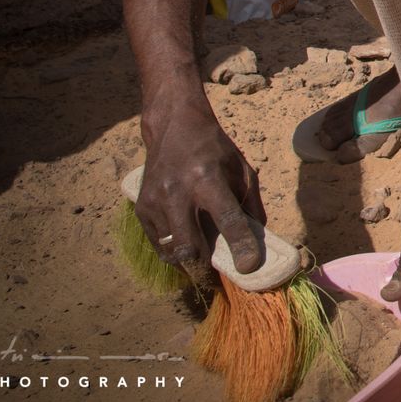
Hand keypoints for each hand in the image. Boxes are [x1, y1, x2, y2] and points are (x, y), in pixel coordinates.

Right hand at [135, 101, 264, 289]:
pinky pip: (159, 246)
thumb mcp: (242, 169)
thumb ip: (251, 205)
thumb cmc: (214, 150)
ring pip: (173, 252)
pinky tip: (186, 246)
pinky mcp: (141, 209)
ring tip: (204, 260)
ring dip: (191, 262)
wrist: (174, 127)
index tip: (249, 267)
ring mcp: (155, 201)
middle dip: (206, 266)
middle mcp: (177, 191)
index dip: (240, 245)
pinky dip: (175, 253)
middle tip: (219, 274)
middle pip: (190, 246)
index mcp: (207, 178)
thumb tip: (258, 242)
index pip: (227, 219)